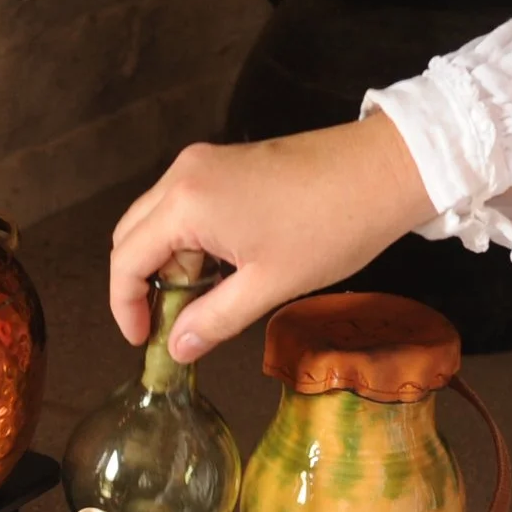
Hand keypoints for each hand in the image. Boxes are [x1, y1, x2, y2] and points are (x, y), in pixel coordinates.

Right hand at [109, 114, 433, 360]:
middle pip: (131, 236)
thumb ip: (213, 320)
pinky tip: (218, 270)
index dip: (125, 307)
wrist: (386, 169)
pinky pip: (184, 205)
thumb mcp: (269, 285)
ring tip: (199, 303)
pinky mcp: (224, 162)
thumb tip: (177, 349)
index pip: (126, 261)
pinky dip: (187, 241)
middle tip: (168, 325)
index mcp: (186, 204)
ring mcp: (203, 163)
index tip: (143, 341)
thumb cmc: (332, 227)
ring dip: (166, 263)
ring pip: (156, 220)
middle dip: (140, 284)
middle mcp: (182, 175)